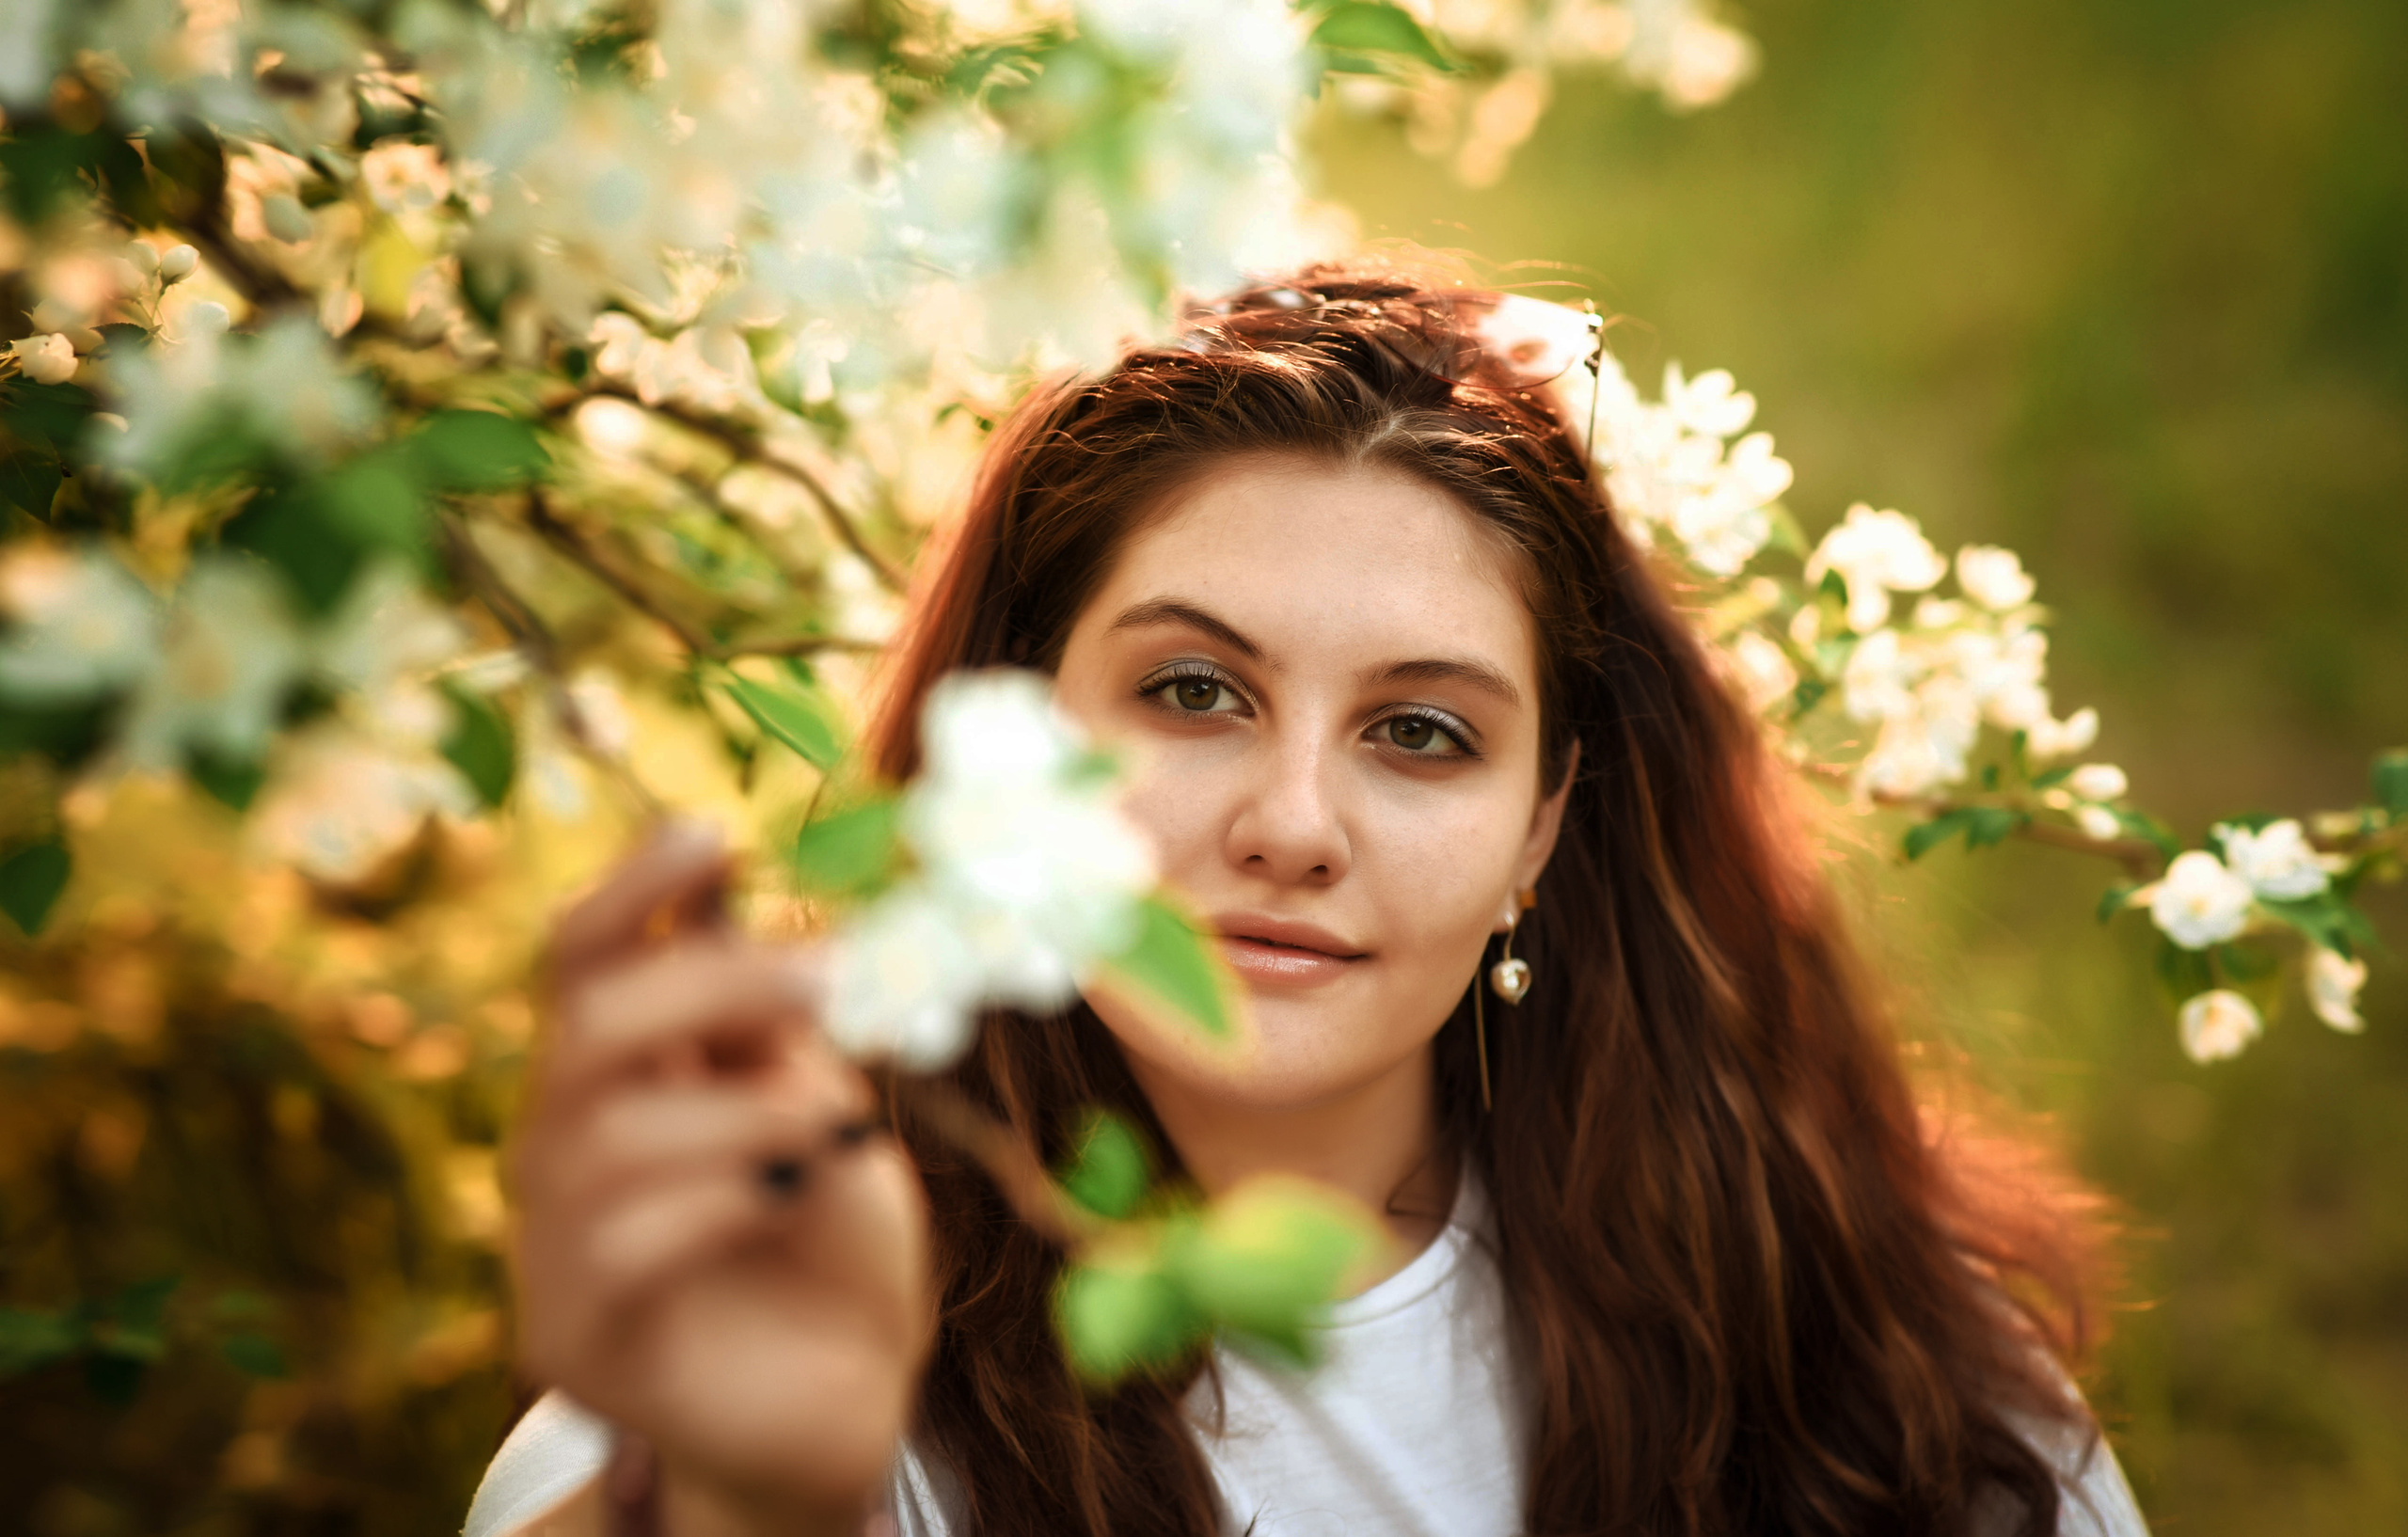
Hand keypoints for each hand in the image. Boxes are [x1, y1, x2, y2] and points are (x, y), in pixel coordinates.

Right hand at [510, 826, 931, 1534]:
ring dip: (739, 1114)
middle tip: (831, 977)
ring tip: (829, 1127)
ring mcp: (555, 1240)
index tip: (712, 834)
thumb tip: (755, 886)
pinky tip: (781, 1204)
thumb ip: (779, 1018)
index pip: (585, 954)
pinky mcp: (573, 1334)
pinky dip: (716, 1208)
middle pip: (589, 1026)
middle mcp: (566, 1139)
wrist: (845, 1390)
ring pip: (606, 1139)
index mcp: (622, 1064)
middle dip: (713, 985)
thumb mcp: (820, 1097)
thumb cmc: (831, 1227)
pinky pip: (619, 1247)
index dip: (635, 888)